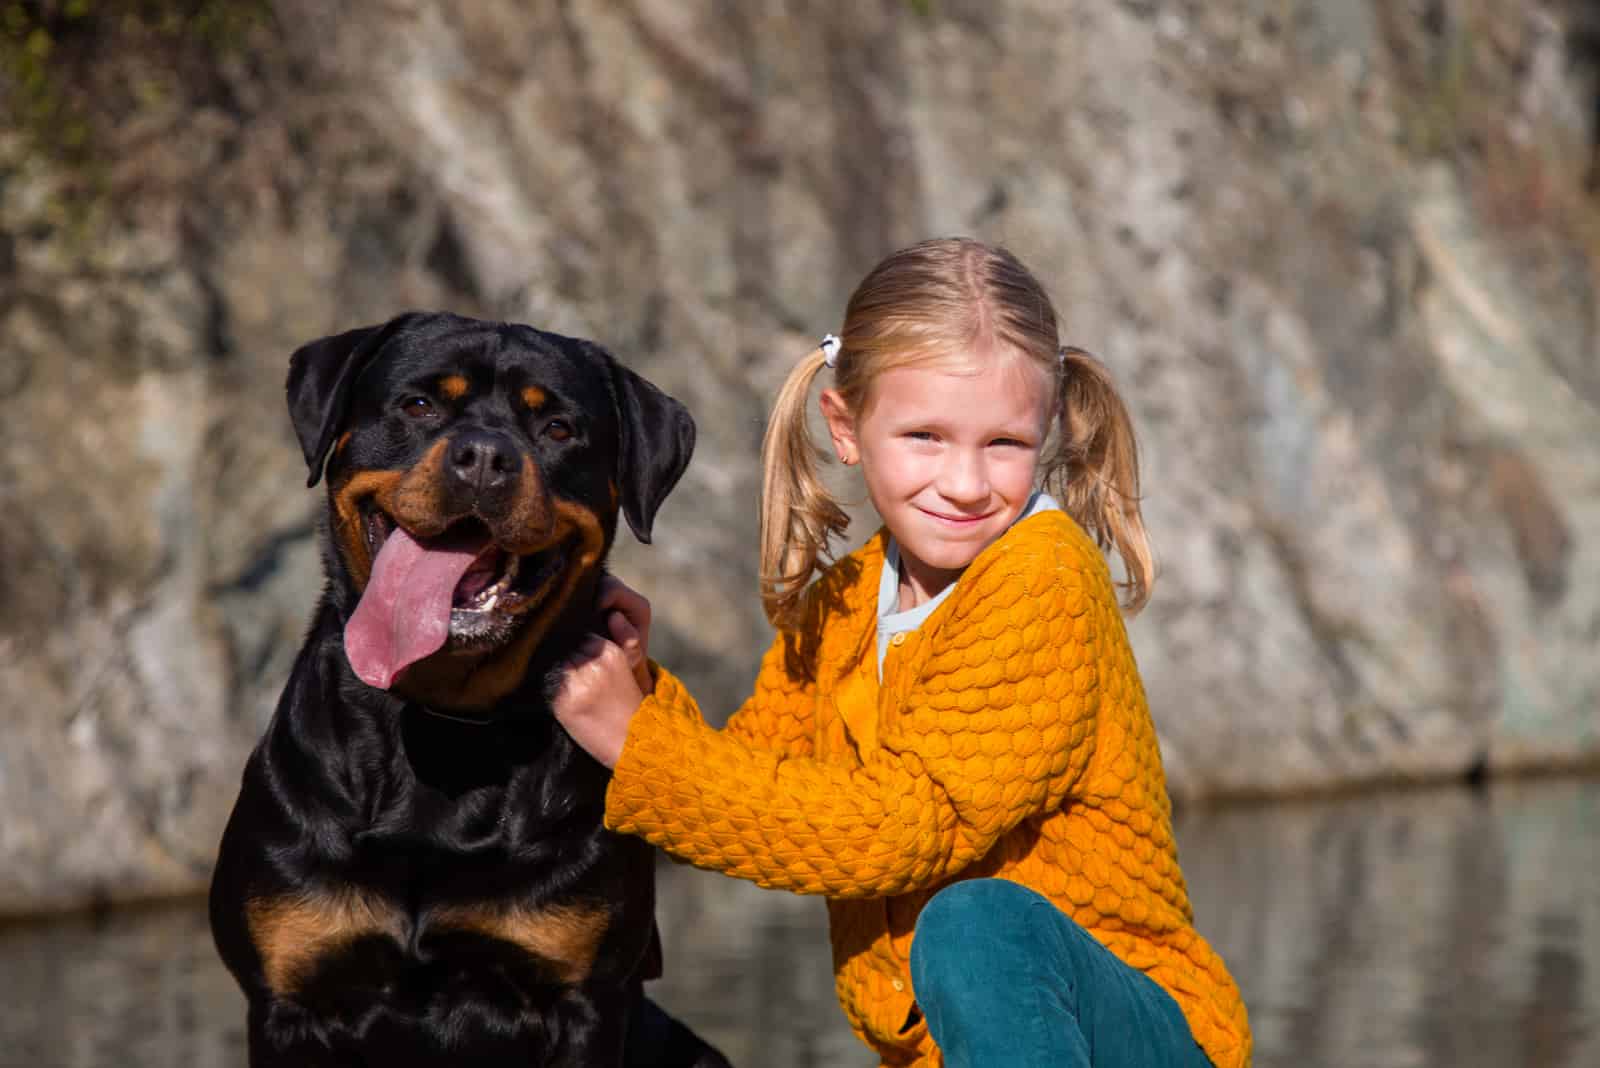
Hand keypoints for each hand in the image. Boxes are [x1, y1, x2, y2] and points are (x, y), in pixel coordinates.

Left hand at [553, 581, 654, 768]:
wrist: (634, 742)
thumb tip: (581, 634)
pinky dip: (551, 694)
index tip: (577, 660)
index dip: (576, 648)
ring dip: (556, 676)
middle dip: (565, 660)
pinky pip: (548, 689)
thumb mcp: (629, 670)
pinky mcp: (563, 703)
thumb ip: (608, 650)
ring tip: (571, 692)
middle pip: (564, 651)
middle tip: (574, 678)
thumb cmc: (630, 707)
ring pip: (554, 668)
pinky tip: (565, 703)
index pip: (578, 637)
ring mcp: (576, 683)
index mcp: (609, 652)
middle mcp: (592, 663)